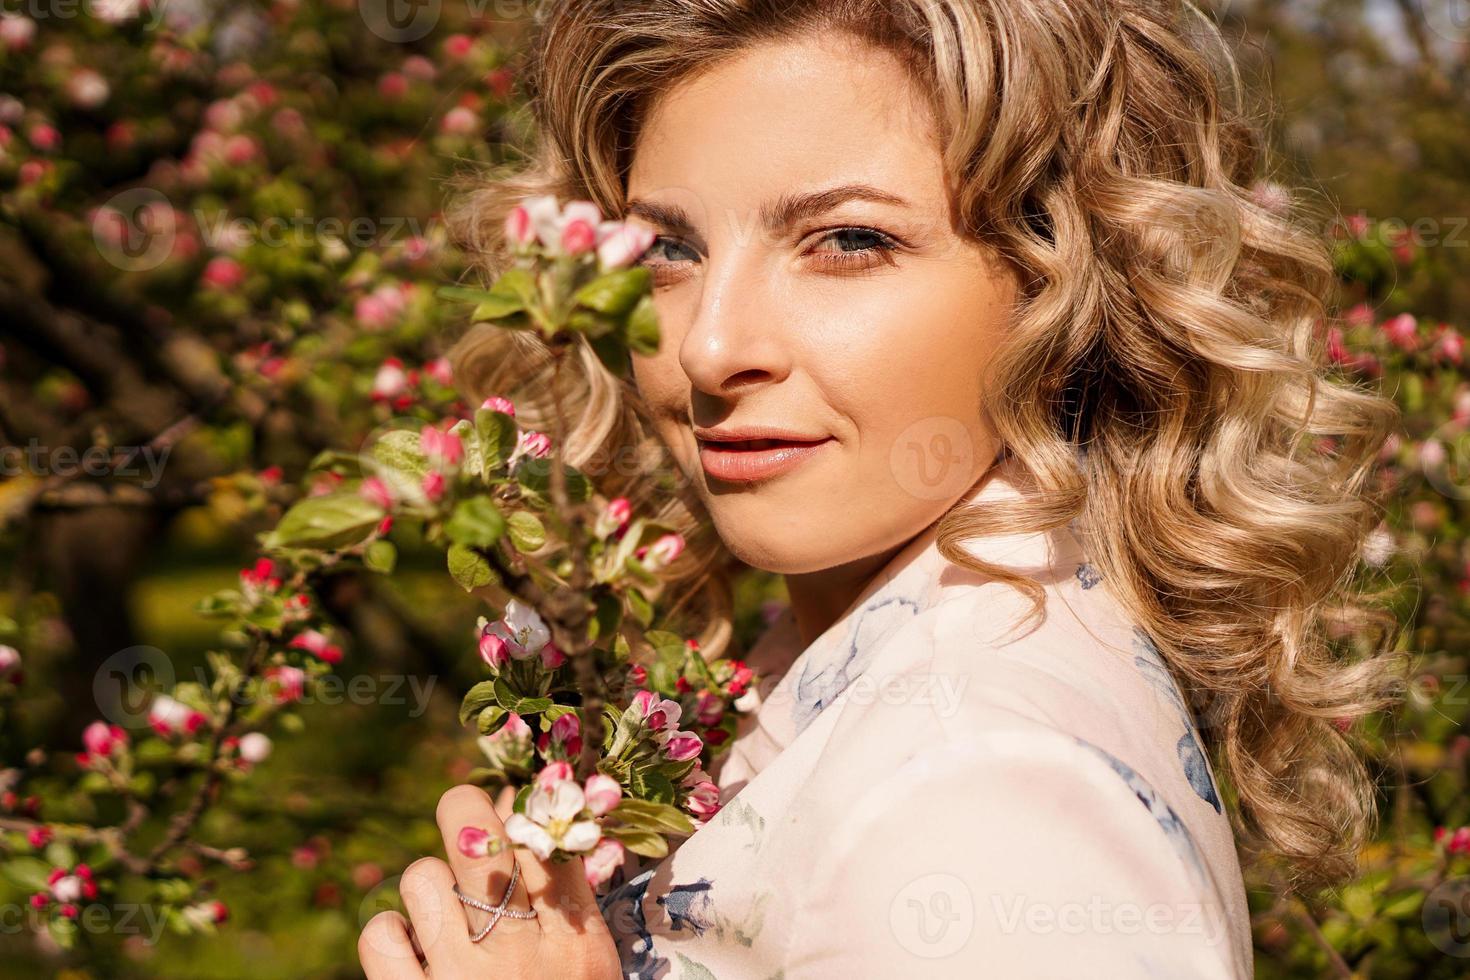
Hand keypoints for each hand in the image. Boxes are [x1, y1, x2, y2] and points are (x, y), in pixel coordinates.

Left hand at [359, 783, 621, 978]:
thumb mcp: (587, 971)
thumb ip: (566, 910)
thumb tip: (524, 826)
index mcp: (577, 942)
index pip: (547, 839)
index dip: (522, 810)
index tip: (510, 813)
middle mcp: (521, 953)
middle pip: (476, 833)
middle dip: (464, 807)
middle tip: (463, 815)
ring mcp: (462, 978)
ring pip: (422, 877)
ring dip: (427, 886)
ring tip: (441, 910)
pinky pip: (380, 935)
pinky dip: (389, 936)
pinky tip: (408, 949)